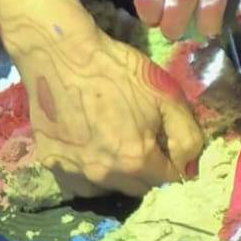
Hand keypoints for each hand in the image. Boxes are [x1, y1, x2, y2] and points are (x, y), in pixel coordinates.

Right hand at [17, 18, 203, 197]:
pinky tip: (94, 151)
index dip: (174, 163)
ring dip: (120, 176)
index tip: (167, 143)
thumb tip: (189, 169)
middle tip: (143, 140)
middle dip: (149, 171)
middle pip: (140, 188)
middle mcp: (103, 174)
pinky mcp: (50, 162)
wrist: (61, 52)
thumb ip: (188, 138)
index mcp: (135, 160)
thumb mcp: (168, 97)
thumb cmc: (118, 71)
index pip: (169, 181)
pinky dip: (91, 175)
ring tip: (117, 145)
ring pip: (110, 188)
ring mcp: (72, 171)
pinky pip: (80, 183)